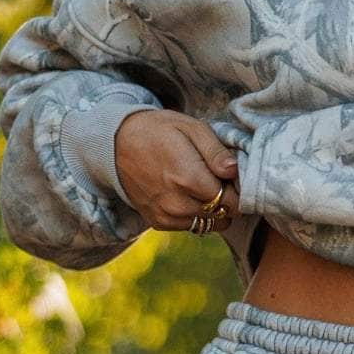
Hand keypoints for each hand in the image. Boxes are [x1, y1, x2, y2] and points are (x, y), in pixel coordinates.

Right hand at [114, 109, 241, 230]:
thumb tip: (234, 171)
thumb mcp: (190, 127)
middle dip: (227, 199)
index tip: (230, 176)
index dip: (237, 189)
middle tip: (216, 179)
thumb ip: (216, 151)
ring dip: (213, 210)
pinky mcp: (159, 223)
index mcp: (188, 178)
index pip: (232, 201)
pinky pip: (192, 226)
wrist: (116, 144)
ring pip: (210, 224)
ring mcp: (167, 216)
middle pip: (223, 214)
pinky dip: (197, 214)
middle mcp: (177, 203)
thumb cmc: (158, 131)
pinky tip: (187, 194)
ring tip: (201, 186)